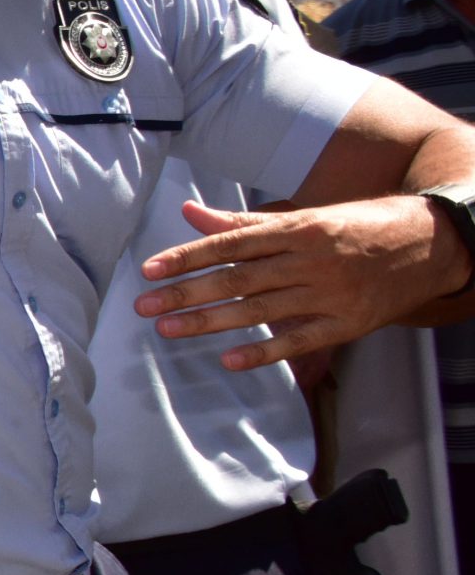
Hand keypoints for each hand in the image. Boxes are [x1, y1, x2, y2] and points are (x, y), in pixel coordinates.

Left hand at [136, 195, 472, 368]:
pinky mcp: (348, 324)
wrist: (430, 244)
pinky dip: (266, 352)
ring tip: (168, 329)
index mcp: (297, 229)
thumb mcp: (304, 219)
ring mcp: (329, 294)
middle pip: (238, 279)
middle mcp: (309, 260)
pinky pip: (301, 340)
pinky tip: (230, 361)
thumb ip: (244, 224)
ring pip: (261, 311)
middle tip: (144, 306)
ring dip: (211, 322)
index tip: (150, 270)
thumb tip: (190, 213)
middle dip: (188, 293)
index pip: (231, 244)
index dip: (188, 256)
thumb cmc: (355, 228)